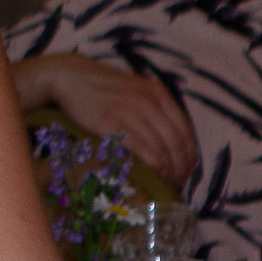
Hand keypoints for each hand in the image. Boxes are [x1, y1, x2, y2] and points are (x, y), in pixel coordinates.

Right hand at [22, 56, 196, 185]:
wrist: (71, 77)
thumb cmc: (103, 88)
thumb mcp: (136, 89)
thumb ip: (155, 108)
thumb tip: (170, 141)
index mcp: (158, 93)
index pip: (185, 129)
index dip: (190, 154)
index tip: (187, 170)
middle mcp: (147, 101)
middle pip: (175, 141)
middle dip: (181, 167)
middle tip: (178, 182)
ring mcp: (129, 111)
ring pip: (160, 147)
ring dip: (167, 170)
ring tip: (166, 183)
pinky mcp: (110, 123)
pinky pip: (139, 148)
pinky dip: (151, 165)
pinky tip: (153, 175)